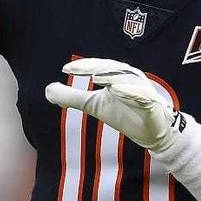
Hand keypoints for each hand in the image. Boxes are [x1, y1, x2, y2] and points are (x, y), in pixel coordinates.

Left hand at [44, 58, 180, 152]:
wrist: (152, 134)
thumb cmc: (124, 114)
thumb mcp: (93, 106)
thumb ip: (72, 98)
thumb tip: (48, 90)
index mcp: (117, 75)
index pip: (98, 66)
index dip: (82, 66)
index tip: (65, 69)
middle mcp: (130, 78)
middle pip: (111, 68)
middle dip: (92, 66)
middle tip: (74, 69)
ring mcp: (142, 90)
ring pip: (126, 79)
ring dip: (111, 76)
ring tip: (94, 77)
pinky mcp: (151, 104)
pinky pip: (141, 96)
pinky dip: (130, 92)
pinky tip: (117, 91)